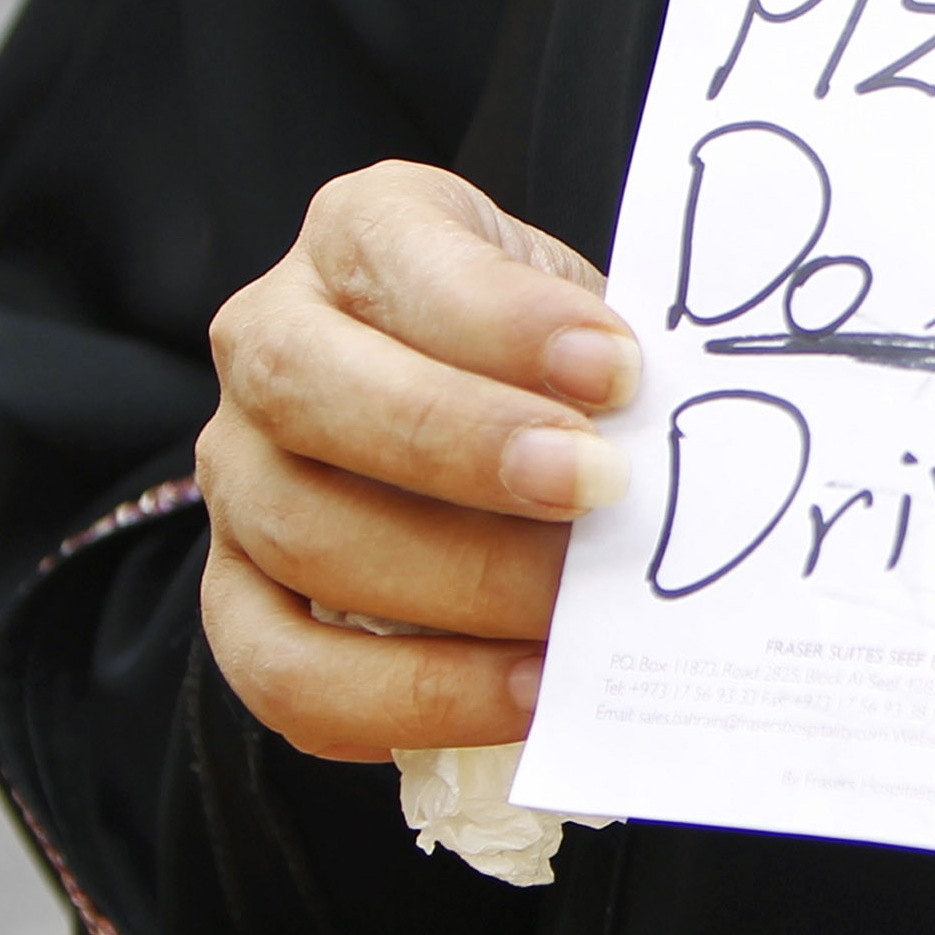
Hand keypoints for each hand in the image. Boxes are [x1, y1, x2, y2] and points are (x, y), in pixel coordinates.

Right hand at [195, 161, 637, 760]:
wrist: (505, 435)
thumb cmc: (558, 370)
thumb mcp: (590, 328)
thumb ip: (617, 369)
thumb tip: (694, 451)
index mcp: (361, 237)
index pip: (396, 255)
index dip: (502, 317)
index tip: (618, 368)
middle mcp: (270, 343)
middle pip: (313, 390)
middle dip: (464, 448)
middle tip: (599, 492)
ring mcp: (241, 475)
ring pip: (302, 534)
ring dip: (456, 587)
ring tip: (579, 616)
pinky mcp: (240, 598)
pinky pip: (284, 671)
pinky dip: (410, 698)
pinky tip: (526, 694)